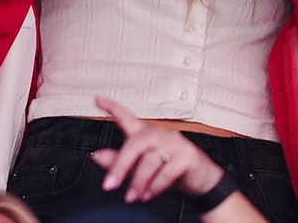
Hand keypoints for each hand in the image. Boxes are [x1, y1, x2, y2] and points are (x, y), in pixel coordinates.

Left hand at [90, 96, 224, 202]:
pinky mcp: (187, 156)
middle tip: (110, 185)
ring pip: (150, 160)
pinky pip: (167, 171)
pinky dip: (156, 185)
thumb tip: (96, 155)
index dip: (112, 108)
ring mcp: (174, 143)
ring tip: (132, 196)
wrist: (200, 178)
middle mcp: (158, 134)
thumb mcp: (139, 165)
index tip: (97, 100)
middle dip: (121, 166)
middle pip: (135, 143)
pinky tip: (148, 194)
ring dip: (139, 181)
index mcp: (145, 133)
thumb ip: (118, 161)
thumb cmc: (167, 167)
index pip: (126, 117)